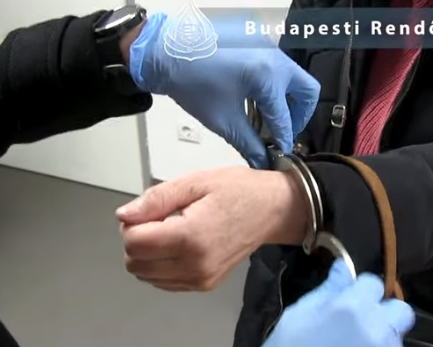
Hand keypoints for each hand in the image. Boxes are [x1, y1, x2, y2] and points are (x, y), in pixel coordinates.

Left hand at [117, 166, 309, 290]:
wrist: (274, 210)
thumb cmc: (240, 191)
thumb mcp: (197, 181)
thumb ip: (157, 199)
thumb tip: (124, 215)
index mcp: (191, 236)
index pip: (133, 242)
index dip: (133, 223)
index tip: (151, 209)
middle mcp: (194, 264)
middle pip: (135, 263)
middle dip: (138, 239)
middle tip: (161, 218)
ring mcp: (200, 278)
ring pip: (145, 275)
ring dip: (149, 254)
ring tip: (174, 230)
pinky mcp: (204, 284)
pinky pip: (163, 282)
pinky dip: (161, 265)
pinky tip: (180, 245)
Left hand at [128, 12, 319, 167]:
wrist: (166, 52)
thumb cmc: (189, 79)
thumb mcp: (222, 119)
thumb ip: (249, 143)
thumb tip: (263, 159)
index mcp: (267, 76)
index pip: (285, 117)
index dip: (284, 139)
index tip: (281, 151)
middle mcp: (274, 58)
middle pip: (307, 92)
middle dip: (299, 116)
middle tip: (283, 132)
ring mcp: (267, 48)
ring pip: (294, 79)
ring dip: (287, 101)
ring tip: (268, 119)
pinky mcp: (258, 45)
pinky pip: (279, 69)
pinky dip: (275, 87)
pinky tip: (257, 102)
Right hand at [263, 260, 414, 346]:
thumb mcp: (299, 315)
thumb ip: (328, 290)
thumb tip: (342, 266)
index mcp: (353, 307)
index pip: (374, 283)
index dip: (362, 289)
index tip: (350, 298)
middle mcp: (377, 328)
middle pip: (401, 311)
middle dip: (386, 313)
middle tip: (363, 322)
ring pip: (396, 337)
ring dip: (382, 337)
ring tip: (354, 344)